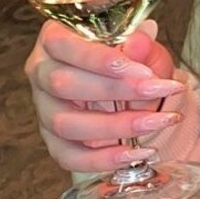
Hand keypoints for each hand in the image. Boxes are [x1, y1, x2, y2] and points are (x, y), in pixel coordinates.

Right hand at [25, 19, 183, 173]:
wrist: (136, 92)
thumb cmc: (132, 63)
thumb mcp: (143, 49)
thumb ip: (141, 45)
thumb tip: (141, 40)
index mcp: (54, 39)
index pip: (65, 46)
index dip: (102, 60)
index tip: (143, 70)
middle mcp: (41, 73)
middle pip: (63, 84)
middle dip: (116, 90)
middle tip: (157, 91)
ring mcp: (44, 109)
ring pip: (65, 123)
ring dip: (116, 125)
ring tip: (157, 121)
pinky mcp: (53, 141)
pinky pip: (68, 156)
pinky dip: (103, 159)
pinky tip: (135, 153)